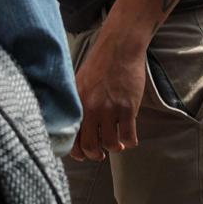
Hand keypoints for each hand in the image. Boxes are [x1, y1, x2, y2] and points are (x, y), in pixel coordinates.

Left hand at [70, 38, 145, 161]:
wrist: (119, 48)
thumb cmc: (99, 64)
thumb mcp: (78, 82)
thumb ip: (76, 104)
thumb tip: (73, 125)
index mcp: (77, 103)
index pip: (72, 138)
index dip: (77, 152)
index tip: (84, 154)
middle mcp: (91, 108)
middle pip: (90, 146)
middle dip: (95, 155)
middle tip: (100, 154)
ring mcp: (110, 109)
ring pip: (110, 144)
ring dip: (114, 148)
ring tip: (117, 144)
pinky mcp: (128, 107)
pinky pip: (129, 136)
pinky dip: (130, 142)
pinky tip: (129, 138)